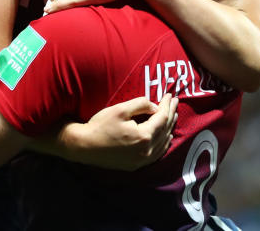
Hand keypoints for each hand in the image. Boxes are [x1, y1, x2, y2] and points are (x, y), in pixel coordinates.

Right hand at [60, 94, 177, 170]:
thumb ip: (141, 105)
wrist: (84, 147)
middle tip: (175, 102)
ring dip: (169, 129)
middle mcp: (146, 151)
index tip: (170, 95)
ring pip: (163, 144)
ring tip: (173, 117)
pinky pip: (156, 154)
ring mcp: (141, 160)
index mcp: (144, 136)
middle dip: (171, 114)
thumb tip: (155, 107)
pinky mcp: (135, 165)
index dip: (167, 105)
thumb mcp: (121, 109)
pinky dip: (163, 144)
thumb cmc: (100, 126)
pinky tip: (166, 138)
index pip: (162, 118)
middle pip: (165, 130)